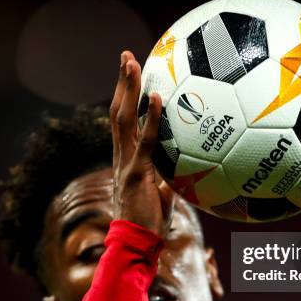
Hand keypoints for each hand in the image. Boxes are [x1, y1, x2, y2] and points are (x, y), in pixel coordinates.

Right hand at [109, 51, 174, 236]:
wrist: (137, 245)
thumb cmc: (150, 224)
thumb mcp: (162, 197)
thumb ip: (168, 182)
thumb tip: (182, 175)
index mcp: (127, 158)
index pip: (124, 121)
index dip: (126, 97)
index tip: (132, 74)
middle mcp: (121, 156)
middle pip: (118, 112)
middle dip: (122, 83)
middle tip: (127, 56)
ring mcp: (126, 163)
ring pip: (123, 119)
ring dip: (127, 89)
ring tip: (131, 63)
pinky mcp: (136, 174)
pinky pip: (145, 142)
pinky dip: (151, 119)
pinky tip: (158, 98)